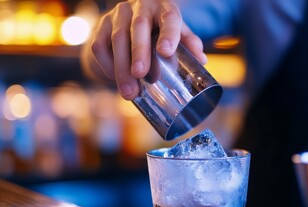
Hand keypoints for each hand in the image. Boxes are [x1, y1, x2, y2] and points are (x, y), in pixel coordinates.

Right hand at [80, 0, 206, 99]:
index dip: (169, 34)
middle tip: (141, 75)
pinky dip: (107, 65)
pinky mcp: (101, 26)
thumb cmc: (159, 31)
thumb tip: (202, 61)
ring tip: (130, 92)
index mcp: (163, 8)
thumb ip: (189, 44)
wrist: (128, 23)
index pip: (169, 18)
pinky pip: (99, 46)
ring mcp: (118, 15)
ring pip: (117, 38)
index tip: (166, 52)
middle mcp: (140, 7)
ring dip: (122, 67)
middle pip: (138, 27)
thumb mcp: (177, 33)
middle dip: (139, 52)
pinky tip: (114, 80)